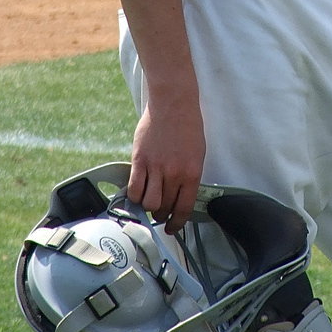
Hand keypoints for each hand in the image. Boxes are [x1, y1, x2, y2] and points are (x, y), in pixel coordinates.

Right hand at [127, 91, 205, 233]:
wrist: (173, 103)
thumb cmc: (187, 127)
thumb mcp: (197, 154)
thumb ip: (188, 177)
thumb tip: (179, 198)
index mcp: (192, 173)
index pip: (183, 209)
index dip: (176, 224)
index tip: (171, 228)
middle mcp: (174, 174)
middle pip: (164, 208)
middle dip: (162, 215)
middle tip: (160, 212)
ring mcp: (155, 167)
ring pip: (148, 203)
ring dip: (148, 207)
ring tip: (149, 201)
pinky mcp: (140, 160)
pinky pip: (134, 189)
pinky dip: (134, 195)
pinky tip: (137, 191)